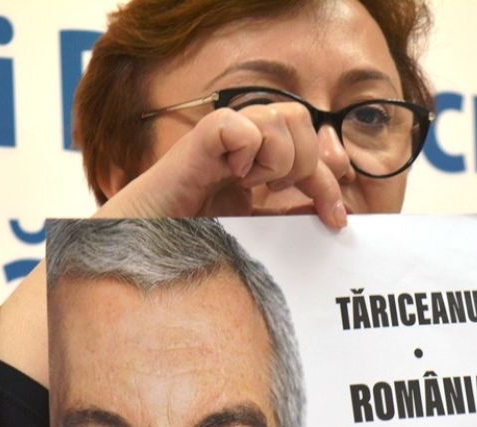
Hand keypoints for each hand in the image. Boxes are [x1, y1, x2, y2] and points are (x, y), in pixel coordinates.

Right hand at [98, 103, 348, 228]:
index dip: (331, 180)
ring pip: (277, 116)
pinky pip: (237, 124)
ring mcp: (218, 146)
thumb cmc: (188, 252)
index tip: (337, 220)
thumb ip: (287, 221)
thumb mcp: (253, 237)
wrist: (139, 260)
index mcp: (254, 169)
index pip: (311, 149)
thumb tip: (332, 212)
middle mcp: (239, 150)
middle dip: (307, 164)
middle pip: (300, 119)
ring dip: (278, 158)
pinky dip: (246, 150)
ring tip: (251, 185)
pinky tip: (232, 177)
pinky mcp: (195, 147)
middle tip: (282, 197)